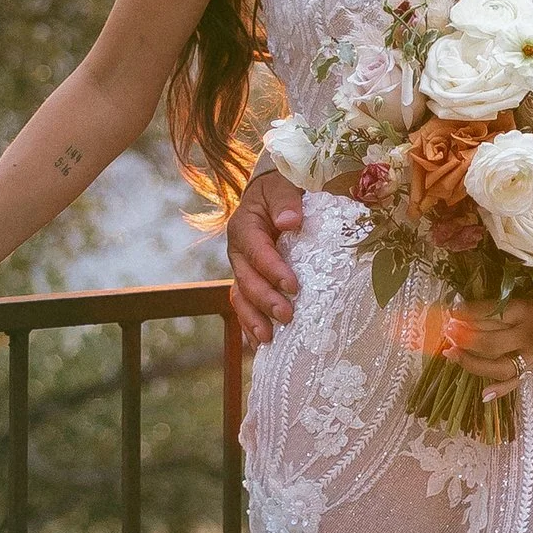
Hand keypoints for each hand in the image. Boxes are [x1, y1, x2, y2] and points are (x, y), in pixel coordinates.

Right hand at [228, 163, 304, 344]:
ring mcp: (241, 270)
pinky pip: (245, 306)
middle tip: (287, 315)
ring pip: (240, 298)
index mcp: (244, 227)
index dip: (272, 270)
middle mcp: (238, 252)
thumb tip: (290, 222)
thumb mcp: (282, 187)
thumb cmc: (279, 191)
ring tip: (268, 339)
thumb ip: (286, 202)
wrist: (272, 196)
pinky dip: (249, 326)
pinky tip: (261, 345)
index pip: (257, 251)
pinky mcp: (249, 282)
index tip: (293, 285)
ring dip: (252, 320)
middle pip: (246, 280)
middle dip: (265, 300)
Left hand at [431, 276, 532, 388]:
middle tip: (447, 331)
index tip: (450, 310)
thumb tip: (468, 305)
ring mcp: (531, 354)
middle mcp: (527, 335)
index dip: (467, 313)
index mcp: (526, 310)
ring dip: (471, 362)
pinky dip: (500, 390)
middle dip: (464, 338)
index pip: (489, 314)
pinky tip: (484, 395)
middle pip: (489, 342)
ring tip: (451, 354)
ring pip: (497, 365)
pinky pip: (517, 381)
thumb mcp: (530, 290)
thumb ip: (504, 299)